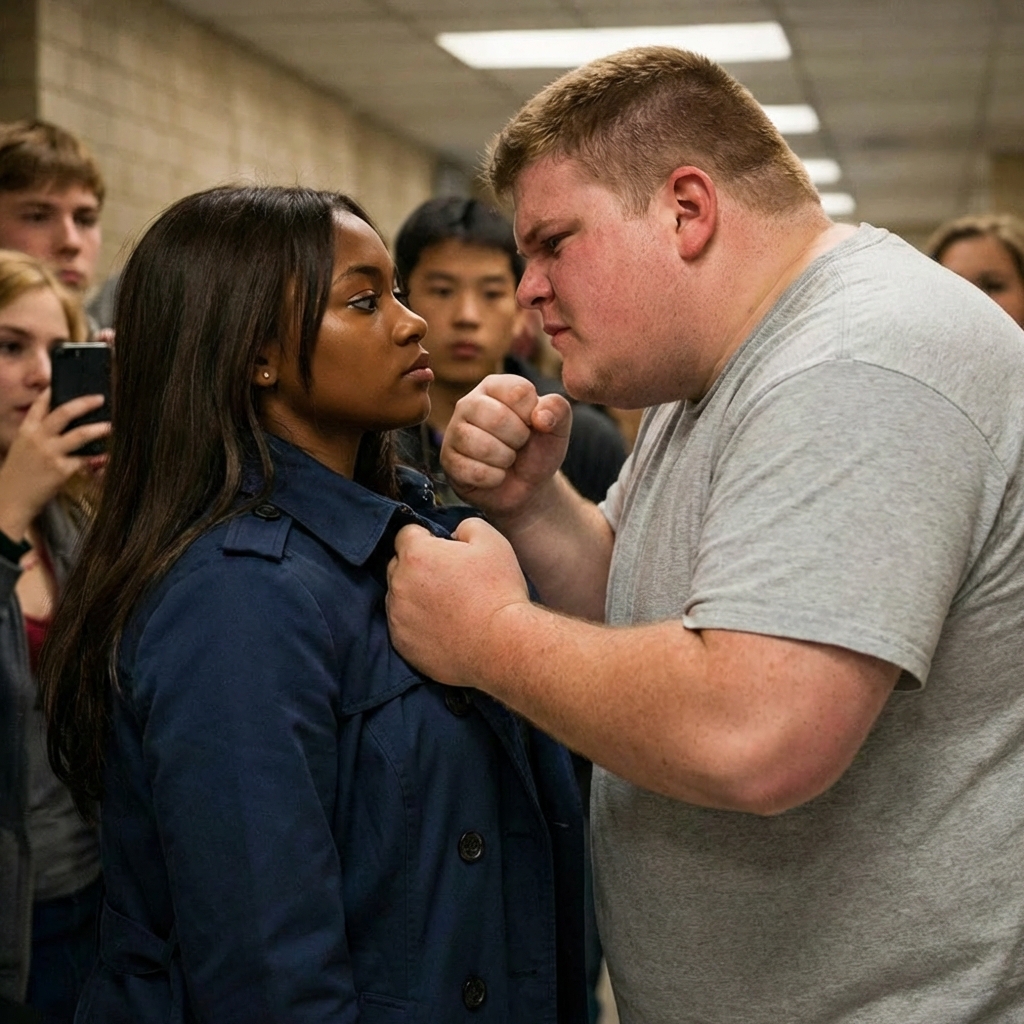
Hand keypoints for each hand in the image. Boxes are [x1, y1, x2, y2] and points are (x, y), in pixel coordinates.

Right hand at [0, 389, 110, 539]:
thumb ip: (39, 436)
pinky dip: (99, 458)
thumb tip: (64, 426)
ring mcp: (49, 453)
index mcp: (26, 431)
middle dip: (84, 403)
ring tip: (111, 426)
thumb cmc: (19, 476)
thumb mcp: (22, 449)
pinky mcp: (61, 470)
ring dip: (98, 429)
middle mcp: (37, 438)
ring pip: (80, 434)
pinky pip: (86, 459)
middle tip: (100, 398)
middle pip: (64, 412)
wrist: (10, 500)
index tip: (70, 383)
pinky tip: (109, 455)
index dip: (55, 392)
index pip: (40, 404)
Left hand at [386, 518, 530, 686]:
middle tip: (449, 579)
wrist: (501, 646)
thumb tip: (453, 534)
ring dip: (415, 595)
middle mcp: (399, 584)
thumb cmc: (499, 593)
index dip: (426, 538)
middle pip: (398, 564)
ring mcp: (397, 616)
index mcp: (417, 554)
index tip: (444, 550)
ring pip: (398, 596)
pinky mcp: (402, 643)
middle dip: (417, 566)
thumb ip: (466, 526)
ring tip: (447, 606)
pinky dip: (416, 623)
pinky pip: (402, 625)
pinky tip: (442, 627)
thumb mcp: (492, 542)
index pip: (406, 534)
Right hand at [440, 374, 571, 520]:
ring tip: (506, 459)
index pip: (519, 392)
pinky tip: (495, 475)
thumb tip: (540, 417)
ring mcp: (454, 432)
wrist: (526, 486)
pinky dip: (494, 478)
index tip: (532, 424)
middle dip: (519, 439)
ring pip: (481, 445)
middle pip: (496, 417)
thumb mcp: (557, 428)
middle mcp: (469, 403)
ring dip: (505, 459)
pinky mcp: (448, 460)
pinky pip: (474, 471)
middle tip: (519, 445)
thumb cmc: (537, 449)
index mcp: (495, 386)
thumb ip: (558, 410)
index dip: (534, 415)